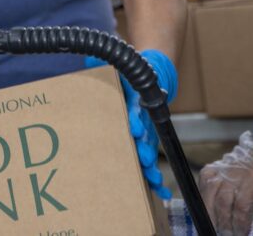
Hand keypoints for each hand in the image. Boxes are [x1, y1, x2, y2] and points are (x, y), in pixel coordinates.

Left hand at [85, 49, 177, 199]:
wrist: (151, 75)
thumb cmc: (124, 75)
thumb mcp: (113, 68)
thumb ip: (101, 65)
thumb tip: (90, 60)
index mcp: (133, 100)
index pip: (134, 109)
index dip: (134, 118)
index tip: (134, 128)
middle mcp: (142, 118)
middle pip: (145, 134)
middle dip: (144, 148)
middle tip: (143, 158)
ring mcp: (146, 132)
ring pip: (150, 151)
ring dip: (151, 166)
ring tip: (154, 180)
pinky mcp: (146, 142)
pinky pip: (151, 162)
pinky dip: (155, 177)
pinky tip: (162, 193)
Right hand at [199, 132, 252, 235]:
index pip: (242, 206)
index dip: (240, 224)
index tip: (243, 234)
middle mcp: (234, 172)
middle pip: (223, 202)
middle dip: (225, 223)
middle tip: (230, 234)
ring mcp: (220, 169)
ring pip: (208, 195)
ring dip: (211, 215)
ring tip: (218, 227)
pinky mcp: (211, 169)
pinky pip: (202, 187)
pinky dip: (204, 201)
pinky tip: (210, 211)